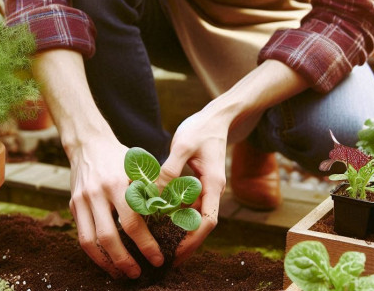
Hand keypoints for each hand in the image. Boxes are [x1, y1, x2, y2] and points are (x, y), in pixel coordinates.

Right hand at [68, 133, 164, 277]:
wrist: (88, 143)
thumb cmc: (120, 157)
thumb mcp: (138, 168)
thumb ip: (151, 190)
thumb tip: (170, 218)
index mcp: (118, 183)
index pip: (132, 222)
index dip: (146, 244)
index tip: (158, 257)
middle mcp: (97, 193)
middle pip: (109, 237)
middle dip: (125, 260)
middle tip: (139, 273)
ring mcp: (82, 200)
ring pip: (90, 241)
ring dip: (106, 262)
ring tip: (121, 273)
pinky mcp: (73, 205)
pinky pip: (81, 235)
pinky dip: (94, 252)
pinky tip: (106, 260)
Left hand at [157, 110, 228, 265]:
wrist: (217, 117)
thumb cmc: (201, 128)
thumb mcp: (182, 145)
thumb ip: (170, 169)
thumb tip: (156, 193)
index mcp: (213, 185)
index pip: (207, 221)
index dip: (193, 239)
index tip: (176, 251)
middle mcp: (212, 190)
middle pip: (201, 225)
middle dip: (185, 242)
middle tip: (164, 256)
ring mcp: (206, 188)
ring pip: (194, 216)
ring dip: (180, 230)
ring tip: (159, 242)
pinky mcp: (199, 183)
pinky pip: (189, 205)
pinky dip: (176, 213)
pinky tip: (160, 219)